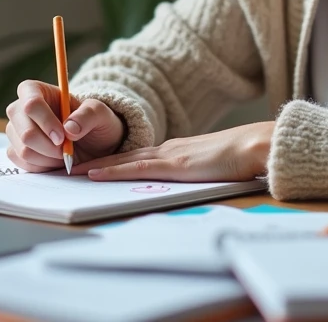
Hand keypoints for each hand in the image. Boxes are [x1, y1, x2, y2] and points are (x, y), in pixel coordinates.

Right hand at [5, 80, 124, 172]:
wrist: (91, 144)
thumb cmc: (93, 122)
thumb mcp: (100, 114)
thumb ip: (88, 115)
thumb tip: (69, 128)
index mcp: (35, 90)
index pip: (31, 104)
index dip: (46, 122)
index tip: (62, 137)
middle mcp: (19, 109)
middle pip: (25, 132)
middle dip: (49, 146)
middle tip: (66, 149)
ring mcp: (15, 131)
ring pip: (24, 150)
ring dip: (48, 157)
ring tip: (63, 152)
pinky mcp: (14, 150)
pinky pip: (23, 163)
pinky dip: (43, 166)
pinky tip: (54, 159)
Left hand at [82, 121, 274, 182]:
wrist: (257, 145)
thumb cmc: (244, 157)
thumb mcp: (216, 166)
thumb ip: (201, 172)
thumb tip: (195, 182)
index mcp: (179, 150)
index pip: (138, 157)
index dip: (114, 161)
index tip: (93, 165)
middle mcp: (169, 149)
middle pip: (125, 156)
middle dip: (97, 161)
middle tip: (70, 166)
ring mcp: (170, 155)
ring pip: (125, 160)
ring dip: (98, 165)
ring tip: (72, 170)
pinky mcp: (174, 165)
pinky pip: (136, 169)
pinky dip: (113, 171)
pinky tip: (96, 174)